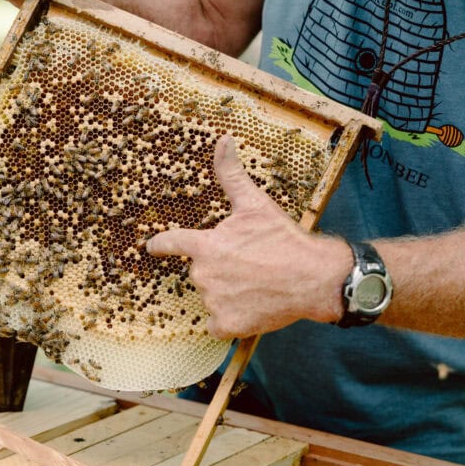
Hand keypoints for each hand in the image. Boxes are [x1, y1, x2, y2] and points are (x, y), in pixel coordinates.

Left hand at [146, 136, 350, 338]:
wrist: (313, 278)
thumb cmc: (283, 240)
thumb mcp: (255, 204)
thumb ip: (231, 174)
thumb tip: (223, 140)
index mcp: (205, 246)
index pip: (171, 243)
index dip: (159, 245)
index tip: (151, 247)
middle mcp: (203, 275)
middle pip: (200, 272)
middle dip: (220, 269)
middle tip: (249, 265)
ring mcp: (214, 302)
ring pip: (212, 297)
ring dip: (228, 293)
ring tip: (256, 284)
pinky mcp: (227, 325)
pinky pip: (218, 324)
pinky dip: (232, 318)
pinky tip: (252, 307)